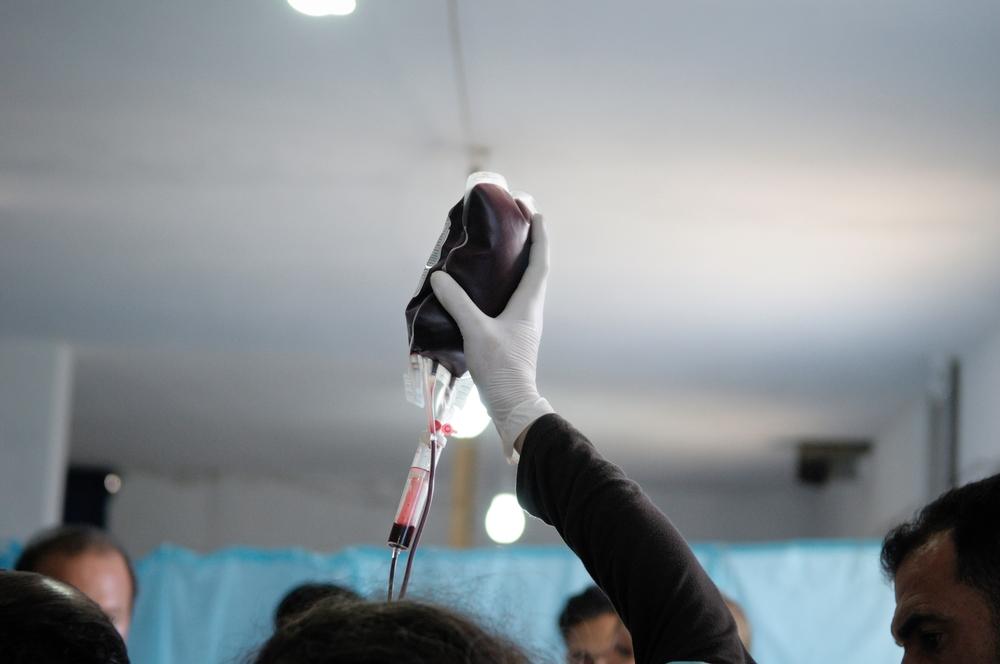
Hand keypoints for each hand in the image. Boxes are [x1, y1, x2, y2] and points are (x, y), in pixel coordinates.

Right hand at [430, 213, 553, 459]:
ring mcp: (524, 324)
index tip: (535, 213)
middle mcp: (531, 310)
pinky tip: (485, 289)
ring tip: (499, 251)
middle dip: (528, 245)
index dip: (540, 236)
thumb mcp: (476, 331)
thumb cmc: (501, 367)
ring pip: (524, 286)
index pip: (540, 262)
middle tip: (513, 225)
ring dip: (517, 266)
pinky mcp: (514, 336)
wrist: (512, 404)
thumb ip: (458, 303)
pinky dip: (504, 286)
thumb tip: (439, 277)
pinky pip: (512, 301)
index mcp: (529, 304)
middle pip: (535, 270)